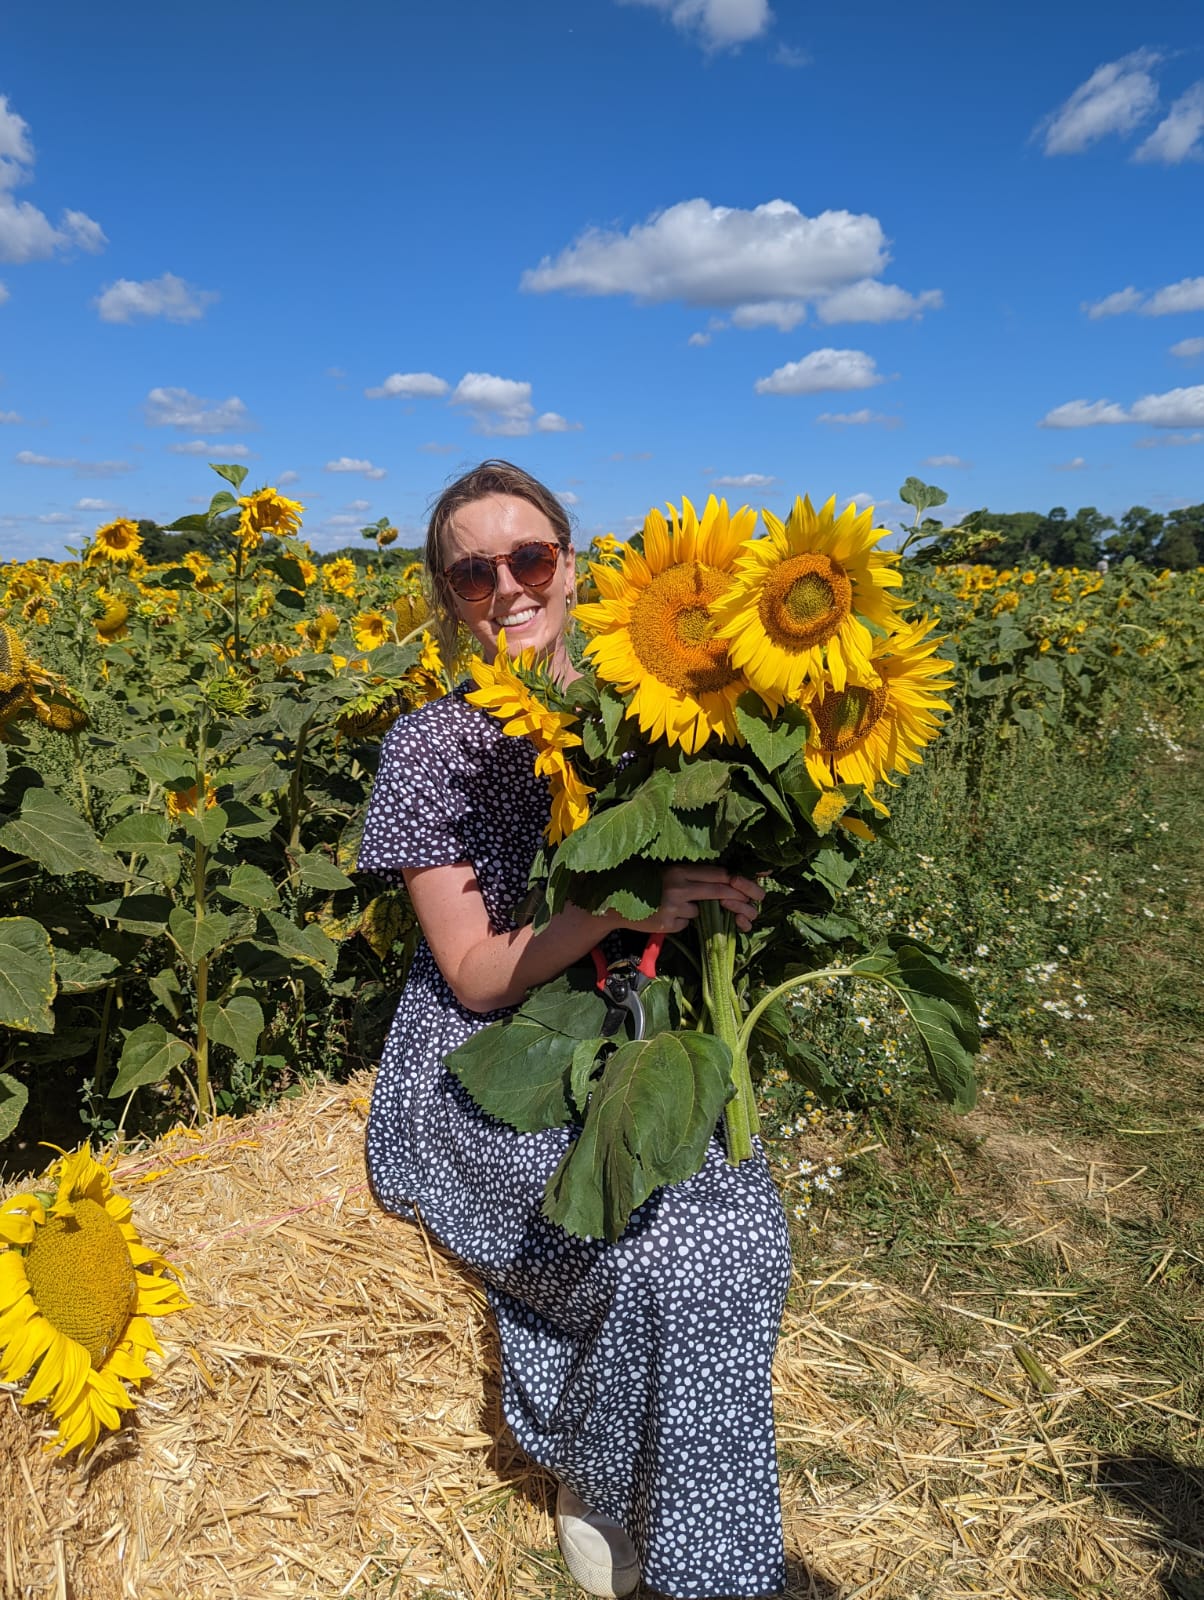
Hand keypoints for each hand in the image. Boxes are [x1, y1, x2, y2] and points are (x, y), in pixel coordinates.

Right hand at [622, 865, 765, 935]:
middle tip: (749, 904)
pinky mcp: (667, 924)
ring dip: (693, 911)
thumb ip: (689, 876)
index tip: (748, 887)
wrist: (614, 903)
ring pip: (699, 911)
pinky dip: (679, 922)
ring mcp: (673, 906)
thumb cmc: (644, 885)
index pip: (717, 873)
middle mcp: (678, 886)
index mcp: (679, 869)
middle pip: (718, 892)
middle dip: (736, 899)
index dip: (735, 881)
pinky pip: (685, 924)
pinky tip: (663, 915)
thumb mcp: (667, 873)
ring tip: (671, 905)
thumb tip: (722, 882)